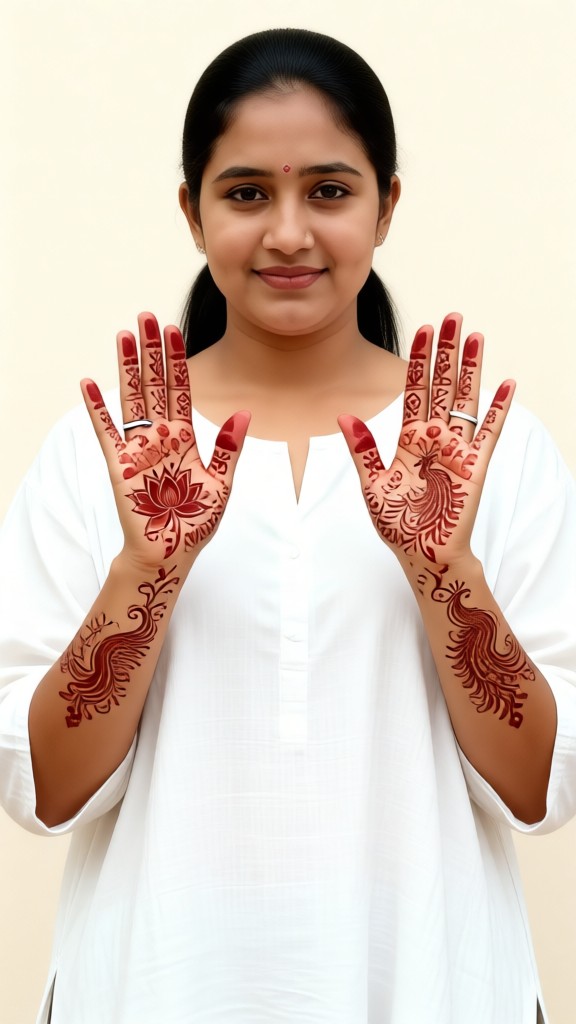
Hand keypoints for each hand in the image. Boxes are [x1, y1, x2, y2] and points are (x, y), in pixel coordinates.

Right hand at [82, 312, 249, 567]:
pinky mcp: (121, 464)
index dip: (177, 360)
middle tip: (147, 317)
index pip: (180, 390)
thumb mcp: (222, 484)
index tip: (174, 330)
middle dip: (152, 351)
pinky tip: (90, 384)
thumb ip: (228, 448)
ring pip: (132, 398)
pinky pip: (106, 431)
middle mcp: (160, 437)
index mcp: (185, 439)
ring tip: (125, 336)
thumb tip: (244, 413)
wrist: (171, 551)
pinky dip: (98, 408)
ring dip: (128, 367)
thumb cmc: (196, 523)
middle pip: (154, 385)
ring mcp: (139, 448)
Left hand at [339, 313, 514, 568]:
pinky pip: (490, 432)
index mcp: (408, 439)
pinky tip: (507, 384)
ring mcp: (457, 449)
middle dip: (447, 352)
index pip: (415, 390)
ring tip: (475, 337)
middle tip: (452, 318)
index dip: (419, 361)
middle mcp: (434, 438)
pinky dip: (499, 409)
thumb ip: (363, 450)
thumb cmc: (397, 524)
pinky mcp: (475, 466)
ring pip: (465, 400)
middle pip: (442, 385)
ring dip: (471, 369)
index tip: (423, 331)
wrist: (422, 553)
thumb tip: (344, 416)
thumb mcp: (371, 485)